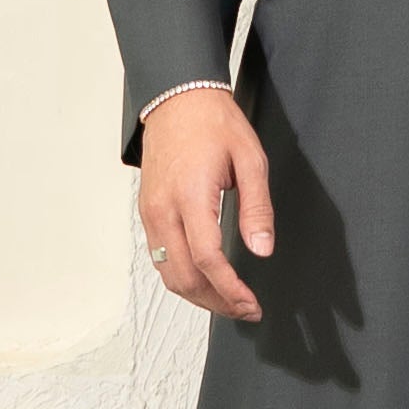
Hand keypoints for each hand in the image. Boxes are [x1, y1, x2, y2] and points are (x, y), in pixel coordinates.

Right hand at [139, 89, 273, 323]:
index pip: (207, 259)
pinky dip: (182, 278)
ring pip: (168, 274)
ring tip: (228, 301)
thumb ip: (257, 208)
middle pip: (184, 277)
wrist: (177, 98)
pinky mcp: (147, 212)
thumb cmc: (213, 123)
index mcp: (191, 196)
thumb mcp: (250, 159)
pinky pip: (160, 258)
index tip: (250, 303)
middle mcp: (163, 210)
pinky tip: (204, 279)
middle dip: (216, 302)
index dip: (230, 289)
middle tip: (245, 309)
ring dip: (198, 296)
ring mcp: (151, 213)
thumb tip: (261, 249)